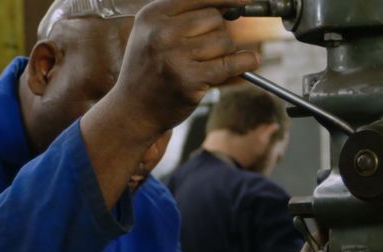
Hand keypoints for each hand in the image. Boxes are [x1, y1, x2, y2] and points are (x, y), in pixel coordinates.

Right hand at [109, 0, 259, 136]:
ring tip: (204, 64)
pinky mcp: (189, 80)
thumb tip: (228, 5)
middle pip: (215, 19)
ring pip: (224, 41)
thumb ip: (183, 16)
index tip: (246, 1)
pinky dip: (244, 62)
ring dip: (224, 52)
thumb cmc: (148, 70)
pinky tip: (249, 61)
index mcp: (153, 15)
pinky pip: (230, 63)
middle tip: (205, 50)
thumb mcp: (153, 33)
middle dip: (218, 33)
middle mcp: (162, 33)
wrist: (133, 110)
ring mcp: (175, 57)